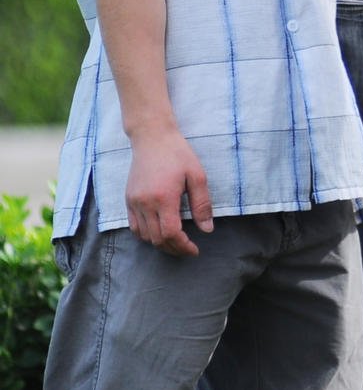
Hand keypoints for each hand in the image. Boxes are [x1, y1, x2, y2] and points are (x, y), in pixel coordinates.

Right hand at [125, 130, 212, 256]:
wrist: (153, 139)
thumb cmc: (178, 155)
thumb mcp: (197, 176)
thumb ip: (202, 204)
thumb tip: (207, 229)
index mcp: (164, 198)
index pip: (171, 233)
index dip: (183, 246)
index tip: (194, 250)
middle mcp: (145, 203)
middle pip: (156, 239)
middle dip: (173, 248)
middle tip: (188, 249)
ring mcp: (133, 202)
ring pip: (144, 236)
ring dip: (160, 244)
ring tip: (176, 243)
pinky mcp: (128, 200)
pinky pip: (134, 227)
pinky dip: (146, 235)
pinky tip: (159, 233)